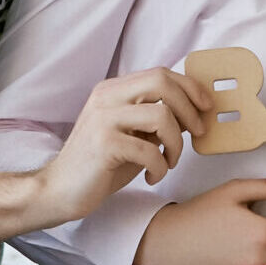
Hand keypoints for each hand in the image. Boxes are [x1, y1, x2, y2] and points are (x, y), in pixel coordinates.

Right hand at [38, 67, 211, 222]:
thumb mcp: (132, 135)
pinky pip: (150, 150)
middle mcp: (106, 97)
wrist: (59, 190)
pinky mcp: (104, 144)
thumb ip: (155, 119)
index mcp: (113, 90)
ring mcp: (103, 118)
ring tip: (169, 162)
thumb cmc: (101, 165)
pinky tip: (153, 176)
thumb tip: (193, 111)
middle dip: (189, 108)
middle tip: (197, 132)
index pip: (160, 73)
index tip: (206, 107)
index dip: (190, 87)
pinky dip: (160, 166)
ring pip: (161, 115)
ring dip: (176, 143)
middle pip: (161, 82)